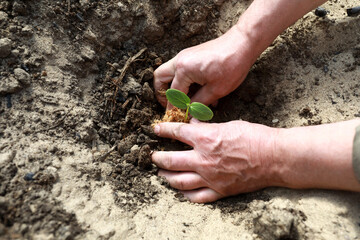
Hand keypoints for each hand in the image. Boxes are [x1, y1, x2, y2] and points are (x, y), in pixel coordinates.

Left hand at [151, 119, 278, 202]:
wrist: (275, 157)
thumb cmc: (254, 137)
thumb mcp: (229, 125)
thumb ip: (207, 127)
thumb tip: (194, 123)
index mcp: (206, 139)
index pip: (176, 132)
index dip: (163, 130)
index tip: (155, 130)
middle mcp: (203, 159)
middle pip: (171, 160)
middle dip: (158, 158)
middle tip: (153, 156)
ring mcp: (210, 178)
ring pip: (179, 181)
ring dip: (166, 177)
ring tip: (161, 174)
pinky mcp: (219, 190)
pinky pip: (196, 197)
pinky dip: (185, 194)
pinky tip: (180, 191)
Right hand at [154, 26, 256, 107]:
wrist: (243, 43)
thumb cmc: (231, 65)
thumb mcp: (216, 90)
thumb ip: (199, 103)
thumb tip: (190, 113)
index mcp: (183, 69)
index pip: (173, 94)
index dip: (174, 108)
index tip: (177, 117)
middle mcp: (180, 61)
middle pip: (160, 78)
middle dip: (163, 94)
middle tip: (171, 106)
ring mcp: (185, 55)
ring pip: (169, 73)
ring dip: (174, 87)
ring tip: (185, 100)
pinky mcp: (192, 54)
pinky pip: (181, 69)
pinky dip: (184, 81)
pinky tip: (198, 92)